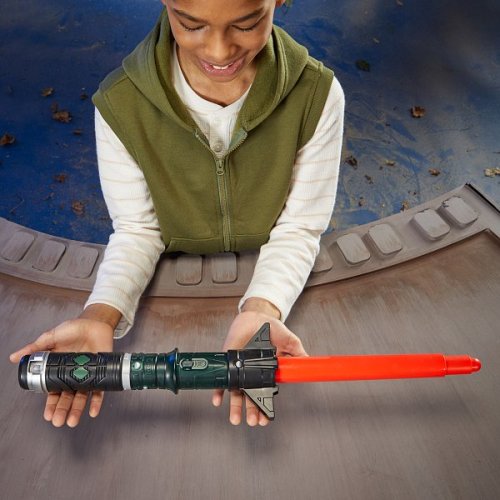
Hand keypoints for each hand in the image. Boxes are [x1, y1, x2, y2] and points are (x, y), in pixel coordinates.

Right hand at [9, 306, 116, 427]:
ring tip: (72, 422)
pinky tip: (93, 412)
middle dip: (62, 410)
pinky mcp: (102, 371)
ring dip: (77, 409)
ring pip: (82, 396)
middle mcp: (74, 375)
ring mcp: (88, 374)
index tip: (47, 415)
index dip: (51, 404)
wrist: (94, 321)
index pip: (54, 391)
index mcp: (60, 370)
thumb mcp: (51, 337)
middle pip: (67, 397)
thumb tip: (14, 357)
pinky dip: (97, 401)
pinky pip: (100, 389)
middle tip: (58, 421)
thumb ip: (35, 348)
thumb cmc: (73, 329)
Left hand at [212, 304, 306, 426]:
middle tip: (253, 422)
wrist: (257, 316)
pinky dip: (218, 390)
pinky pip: (222, 378)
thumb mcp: (290, 342)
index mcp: (267, 374)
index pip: (266, 394)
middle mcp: (252, 375)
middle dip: (252, 411)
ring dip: (235, 408)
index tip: (267, 418)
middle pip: (251, 397)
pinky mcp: (229, 362)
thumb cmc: (272, 330)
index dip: (266, 407)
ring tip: (236, 419)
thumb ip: (297, 353)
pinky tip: (217, 401)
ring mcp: (240, 370)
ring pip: (237, 392)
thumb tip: (307, 363)